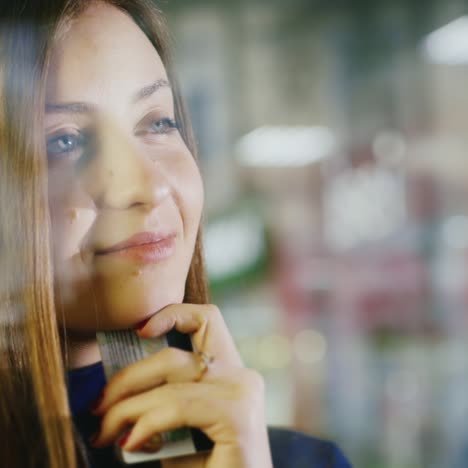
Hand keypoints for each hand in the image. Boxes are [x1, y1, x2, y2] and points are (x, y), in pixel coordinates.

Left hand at [90, 303, 272, 467]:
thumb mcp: (179, 426)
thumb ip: (162, 397)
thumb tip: (115, 387)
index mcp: (230, 372)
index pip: (207, 319)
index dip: (172, 314)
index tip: (139, 330)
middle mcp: (241, 375)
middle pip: (174, 353)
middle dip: (127, 377)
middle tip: (98, 406)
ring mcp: (242, 392)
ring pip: (169, 380)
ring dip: (126, 407)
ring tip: (105, 434)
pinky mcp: (237, 415)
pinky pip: (176, 405)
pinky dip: (146, 423)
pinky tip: (132, 443)